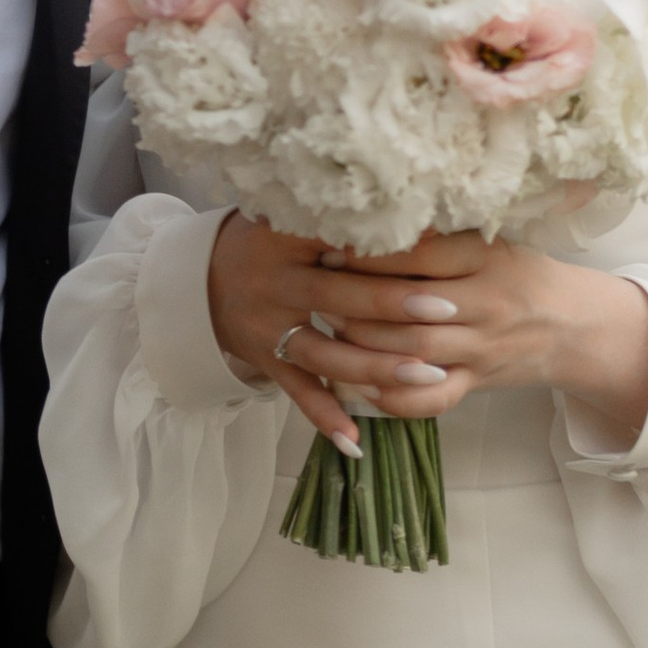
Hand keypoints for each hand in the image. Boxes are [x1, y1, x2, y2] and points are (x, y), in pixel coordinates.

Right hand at [204, 211, 460, 449]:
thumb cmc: (266, 241)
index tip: (432, 249)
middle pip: (338, 296)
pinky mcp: (265, 360)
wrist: (201, 279)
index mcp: (286, 238)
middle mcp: (276, 283)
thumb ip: (340, 216)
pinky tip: (356, 440)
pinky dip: (325, 416)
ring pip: (325, 353)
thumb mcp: (291, 215)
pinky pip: (297, 391)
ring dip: (375, 367)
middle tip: (445, 309)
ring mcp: (269, 327)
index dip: (383, 247)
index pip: (340, 239)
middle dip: (393, 305)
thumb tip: (414, 207)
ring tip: (427, 374)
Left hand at [318, 233, 647, 436]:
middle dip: (358, 300)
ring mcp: (483, 348)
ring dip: (365, 342)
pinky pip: (434, 398)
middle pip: (412, 306)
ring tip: (327, 325)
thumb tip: (375, 210)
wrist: (575, 326)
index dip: (374, 253)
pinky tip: (358, 383)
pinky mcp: (478, 383)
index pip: (422, 255)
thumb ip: (441, 235)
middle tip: (317, 288)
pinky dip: (394, 396)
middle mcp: (487, 304)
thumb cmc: (520, 273)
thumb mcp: (491, 241)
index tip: (333, 246)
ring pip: (415, 350)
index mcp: (488, 258)